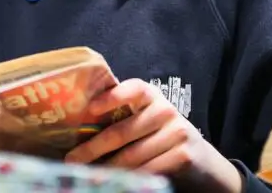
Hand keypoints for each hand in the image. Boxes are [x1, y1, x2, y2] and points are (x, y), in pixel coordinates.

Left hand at [64, 79, 241, 192]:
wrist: (200, 159)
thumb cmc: (160, 137)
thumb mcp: (146, 120)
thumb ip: (123, 116)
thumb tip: (80, 127)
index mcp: (152, 96)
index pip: (134, 89)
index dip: (112, 97)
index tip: (90, 109)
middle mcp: (165, 110)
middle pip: (123, 131)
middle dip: (93, 148)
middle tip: (72, 160)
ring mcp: (176, 133)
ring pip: (132, 156)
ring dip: (107, 169)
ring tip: (87, 176)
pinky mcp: (183, 156)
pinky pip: (148, 171)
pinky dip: (129, 179)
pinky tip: (115, 183)